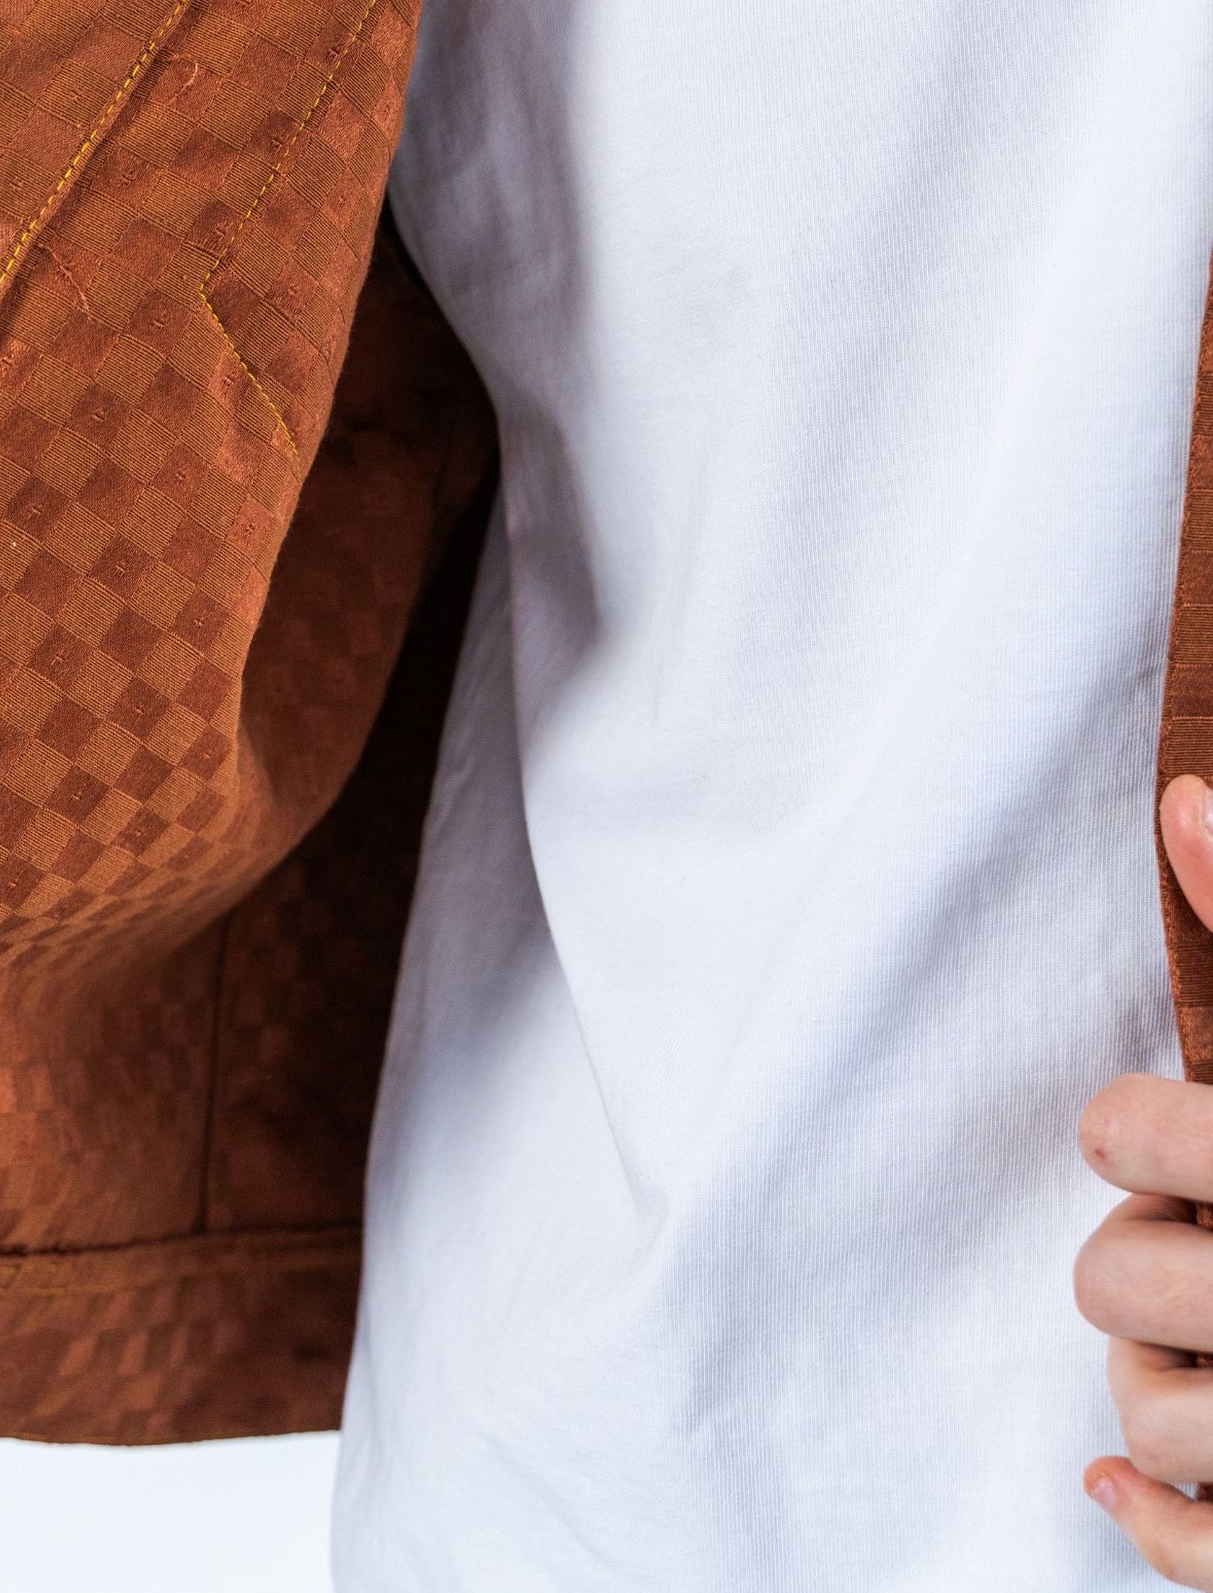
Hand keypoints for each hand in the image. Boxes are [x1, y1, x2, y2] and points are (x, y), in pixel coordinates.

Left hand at [1079, 772, 1212, 1579]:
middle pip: (1112, 1274)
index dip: (1136, 1125)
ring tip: (1212, 1338)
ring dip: (1155, 1376)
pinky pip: (1200, 1556)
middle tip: (1202, 1234)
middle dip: (1140, 1248)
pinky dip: (1150, 1522)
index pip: (1130, 1129)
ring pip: (1146, 1409)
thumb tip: (1183, 798)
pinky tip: (1121, 1480)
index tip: (1164, 1130)